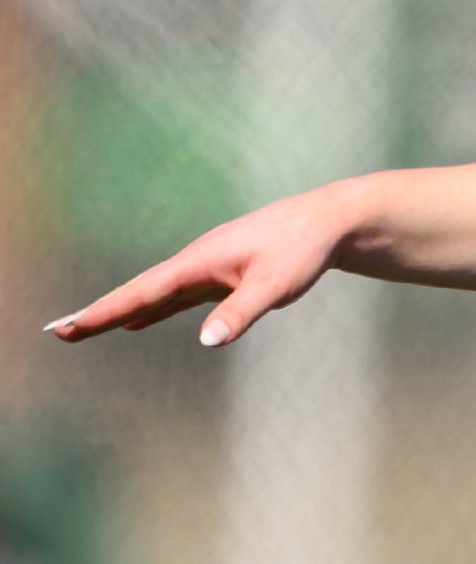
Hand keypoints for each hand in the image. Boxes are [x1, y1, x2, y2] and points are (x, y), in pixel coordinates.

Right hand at [46, 186, 355, 347]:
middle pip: (138, 293)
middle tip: (61, 332)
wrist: (325, 223)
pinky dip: (152, 310)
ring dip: (120, 312)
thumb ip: (240, 313)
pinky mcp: (221, 276)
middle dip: (99, 313)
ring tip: (85, 328)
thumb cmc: (301, 251)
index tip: (71, 325)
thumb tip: (207, 340)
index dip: (105, 311)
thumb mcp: (273, 286)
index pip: (143, 292)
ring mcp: (205, 269)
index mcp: (198, 262)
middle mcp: (194, 263)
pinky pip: (175, 297)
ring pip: (154, 295)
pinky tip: (138, 322)